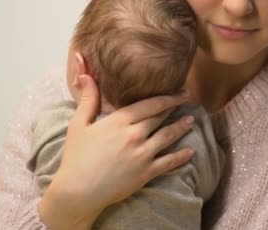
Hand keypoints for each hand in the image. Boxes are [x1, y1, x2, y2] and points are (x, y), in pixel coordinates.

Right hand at [39, 70, 194, 228]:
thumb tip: (86, 75)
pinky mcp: (146, 173)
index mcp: (119, 121)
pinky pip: (169, 162)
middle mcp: (134, 135)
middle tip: (188, 101)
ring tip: (192, 121)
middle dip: (175, 108)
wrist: (77, 191)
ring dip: (181, 127)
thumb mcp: (78, 124)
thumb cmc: (75, 157)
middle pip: (160, 117)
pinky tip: (190, 152)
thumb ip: (88, 99)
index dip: (167, 97)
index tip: (179, 92)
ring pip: (168, 136)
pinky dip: (181, 156)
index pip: (150, 104)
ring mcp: (142, 154)